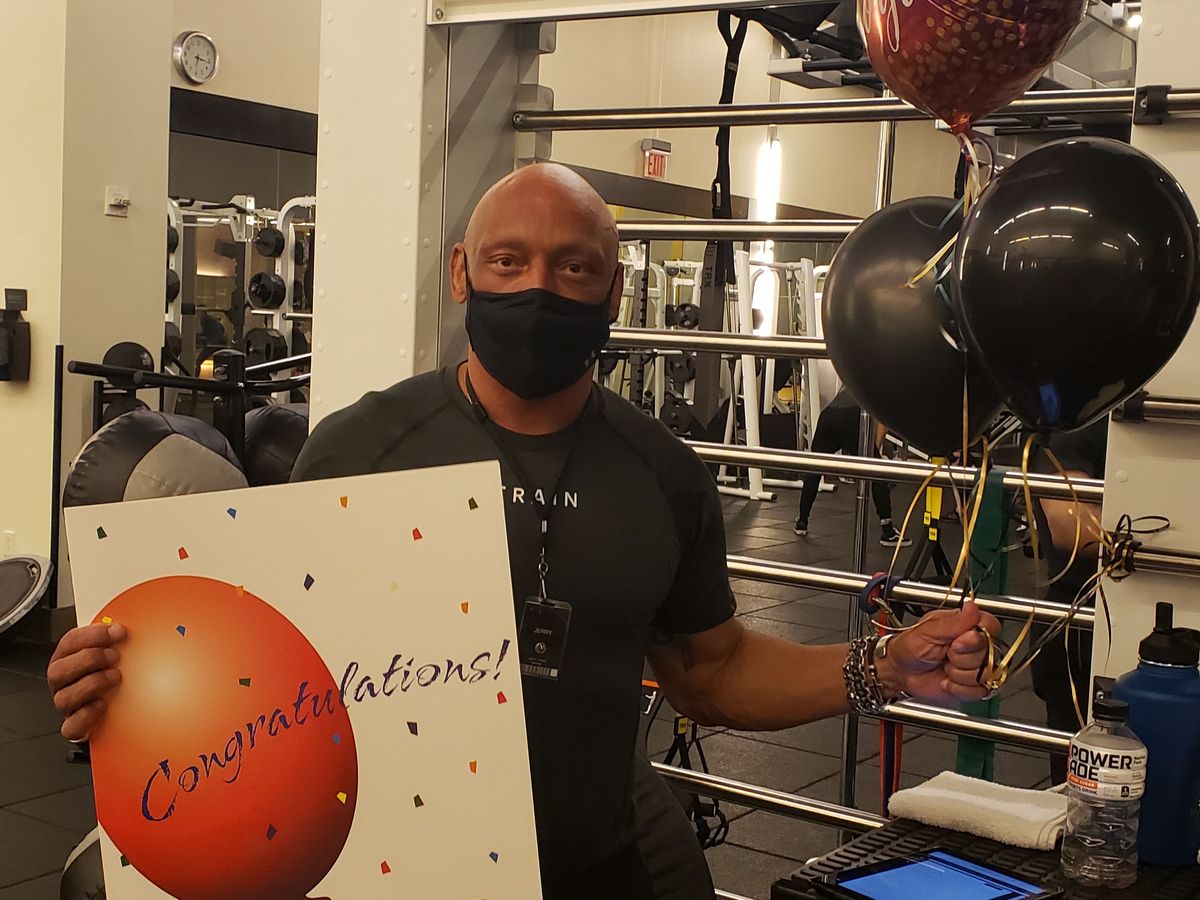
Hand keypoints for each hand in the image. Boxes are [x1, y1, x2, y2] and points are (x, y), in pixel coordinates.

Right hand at [47, 622, 125, 740]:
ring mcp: (67, 705)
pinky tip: (103, 705)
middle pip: (58, 670)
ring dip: (92, 684)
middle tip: (114, 657)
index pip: (69, 642)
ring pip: (63, 698)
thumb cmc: (109, 675)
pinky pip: (71, 726)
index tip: (117, 632)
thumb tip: (129, 629)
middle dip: (89, 659)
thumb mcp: (112, 654)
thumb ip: (116, 641)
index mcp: (67, 659)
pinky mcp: (75, 727)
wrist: (111, 710)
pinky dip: (87, 715)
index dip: (93, 634)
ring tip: (114, 678)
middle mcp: (63, 682)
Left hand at [875, 601, 999, 704]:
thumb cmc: (910, 647)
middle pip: (989, 654)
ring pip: (985, 675)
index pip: (991, 627)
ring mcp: (977, 666)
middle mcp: (976, 645)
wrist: (901, 672)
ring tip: (945, 666)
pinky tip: (947, 681)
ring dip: (958, 675)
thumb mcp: (928, 630)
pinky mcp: (974, 686)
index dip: (976, 638)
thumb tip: (972, 607)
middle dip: (961, 659)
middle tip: (944, 654)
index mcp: (967, 625)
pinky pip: (978, 691)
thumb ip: (953, 622)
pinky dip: (958, 688)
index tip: (956, 642)